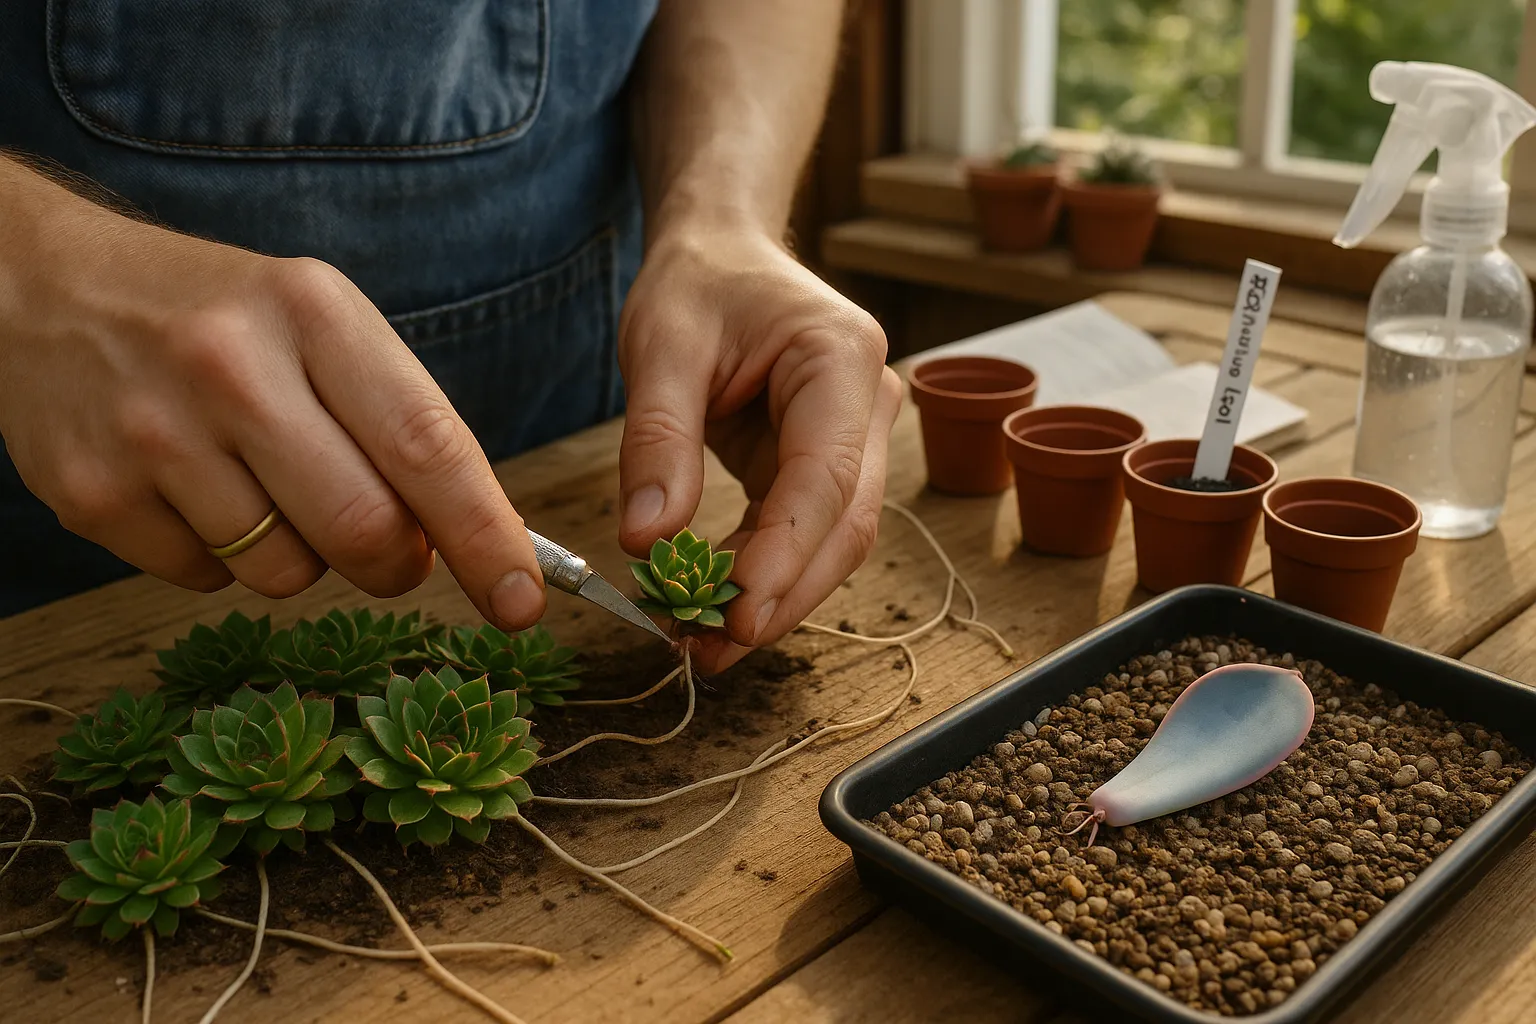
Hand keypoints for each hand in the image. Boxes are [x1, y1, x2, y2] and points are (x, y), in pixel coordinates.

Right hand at [0, 162, 544, 628]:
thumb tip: (469, 547)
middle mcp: (231, 366)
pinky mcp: (88, 493)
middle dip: (396, 565)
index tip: (523, 599)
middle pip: (363, 530)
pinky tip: (191, 488)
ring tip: (260, 481)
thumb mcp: (321, 326)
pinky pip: (205, 581)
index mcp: (313, 312)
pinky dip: (220, 558)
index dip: (486, 536)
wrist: (44, 287)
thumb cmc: (221, 318)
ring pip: (285, 572)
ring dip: (300, 556)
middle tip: (393, 551)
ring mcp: (151, 432)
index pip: (427, 445)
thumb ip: (397, 425)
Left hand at [616, 224, 900, 671]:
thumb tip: (646, 541)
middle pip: (843, 525)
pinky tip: (711, 611)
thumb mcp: (660, 345)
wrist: (724, 254)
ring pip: (832, 543)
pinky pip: (801, 534)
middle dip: (780, 595)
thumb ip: (657, 440)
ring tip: (700, 645)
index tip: (735, 614)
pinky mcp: (825, 468)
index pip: (826, 477)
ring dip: (771, 599)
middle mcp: (869, 405)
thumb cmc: (699, 284)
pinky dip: (759, 577)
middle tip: (709, 649)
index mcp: (841, 359)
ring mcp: (857, 440)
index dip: (785, 553)